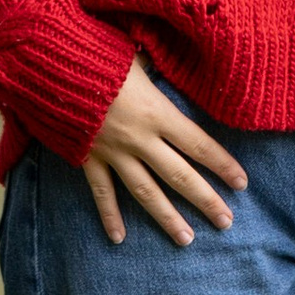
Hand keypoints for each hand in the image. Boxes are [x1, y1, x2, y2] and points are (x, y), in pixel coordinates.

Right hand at [80, 62, 246, 247]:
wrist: (52, 66)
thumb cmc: (100, 55)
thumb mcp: (137, 59)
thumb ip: (157, 71)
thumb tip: (172, 64)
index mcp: (157, 112)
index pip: (199, 144)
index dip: (222, 164)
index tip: (242, 183)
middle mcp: (140, 138)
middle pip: (180, 175)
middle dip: (206, 199)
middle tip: (226, 221)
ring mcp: (114, 152)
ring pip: (146, 192)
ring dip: (168, 217)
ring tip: (186, 239)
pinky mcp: (89, 158)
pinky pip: (102, 192)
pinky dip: (110, 215)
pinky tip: (119, 238)